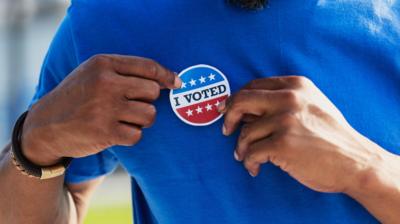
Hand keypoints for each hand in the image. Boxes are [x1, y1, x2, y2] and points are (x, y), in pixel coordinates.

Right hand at [22, 54, 180, 165]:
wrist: (46, 125)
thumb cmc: (78, 96)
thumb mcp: (94, 73)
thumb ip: (126, 71)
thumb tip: (171, 80)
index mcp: (103, 64)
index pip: (148, 67)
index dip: (167, 76)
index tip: (176, 83)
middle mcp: (106, 83)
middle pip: (153, 92)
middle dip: (146, 101)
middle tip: (130, 105)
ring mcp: (106, 108)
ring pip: (150, 115)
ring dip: (141, 120)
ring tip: (122, 118)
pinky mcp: (106, 132)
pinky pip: (138, 135)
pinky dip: (130, 135)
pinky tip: (115, 132)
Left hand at [220, 76, 388, 192]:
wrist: (355, 161)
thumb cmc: (330, 135)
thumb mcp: (311, 105)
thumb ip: (281, 101)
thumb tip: (244, 109)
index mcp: (295, 85)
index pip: (252, 86)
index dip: (236, 99)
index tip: (227, 110)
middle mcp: (289, 99)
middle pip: (241, 101)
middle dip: (229, 117)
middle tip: (226, 130)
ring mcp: (286, 121)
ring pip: (246, 132)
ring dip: (242, 148)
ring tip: (246, 157)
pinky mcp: (283, 144)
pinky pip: (251, 153)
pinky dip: (249, 162)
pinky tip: (255, 168)